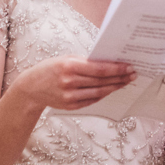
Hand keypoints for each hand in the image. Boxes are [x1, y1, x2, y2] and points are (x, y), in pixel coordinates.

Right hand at [12, 56, 134, 112]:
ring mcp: (70, 96)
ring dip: (115, 87)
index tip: (129, 66)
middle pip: (101, 81)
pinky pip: (92, 100)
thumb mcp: (65, 59)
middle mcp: (70, 82)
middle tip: (133, 74)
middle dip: (120, 78)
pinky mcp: (71, 106)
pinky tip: (112, 88)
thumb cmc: (50, 69)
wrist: (31, 88)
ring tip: (126, 81)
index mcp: (69, 66)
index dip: (116, 69)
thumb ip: (85, 61)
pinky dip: (103, 94)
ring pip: (99, 92)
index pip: (99, 69)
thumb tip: (108, 62)